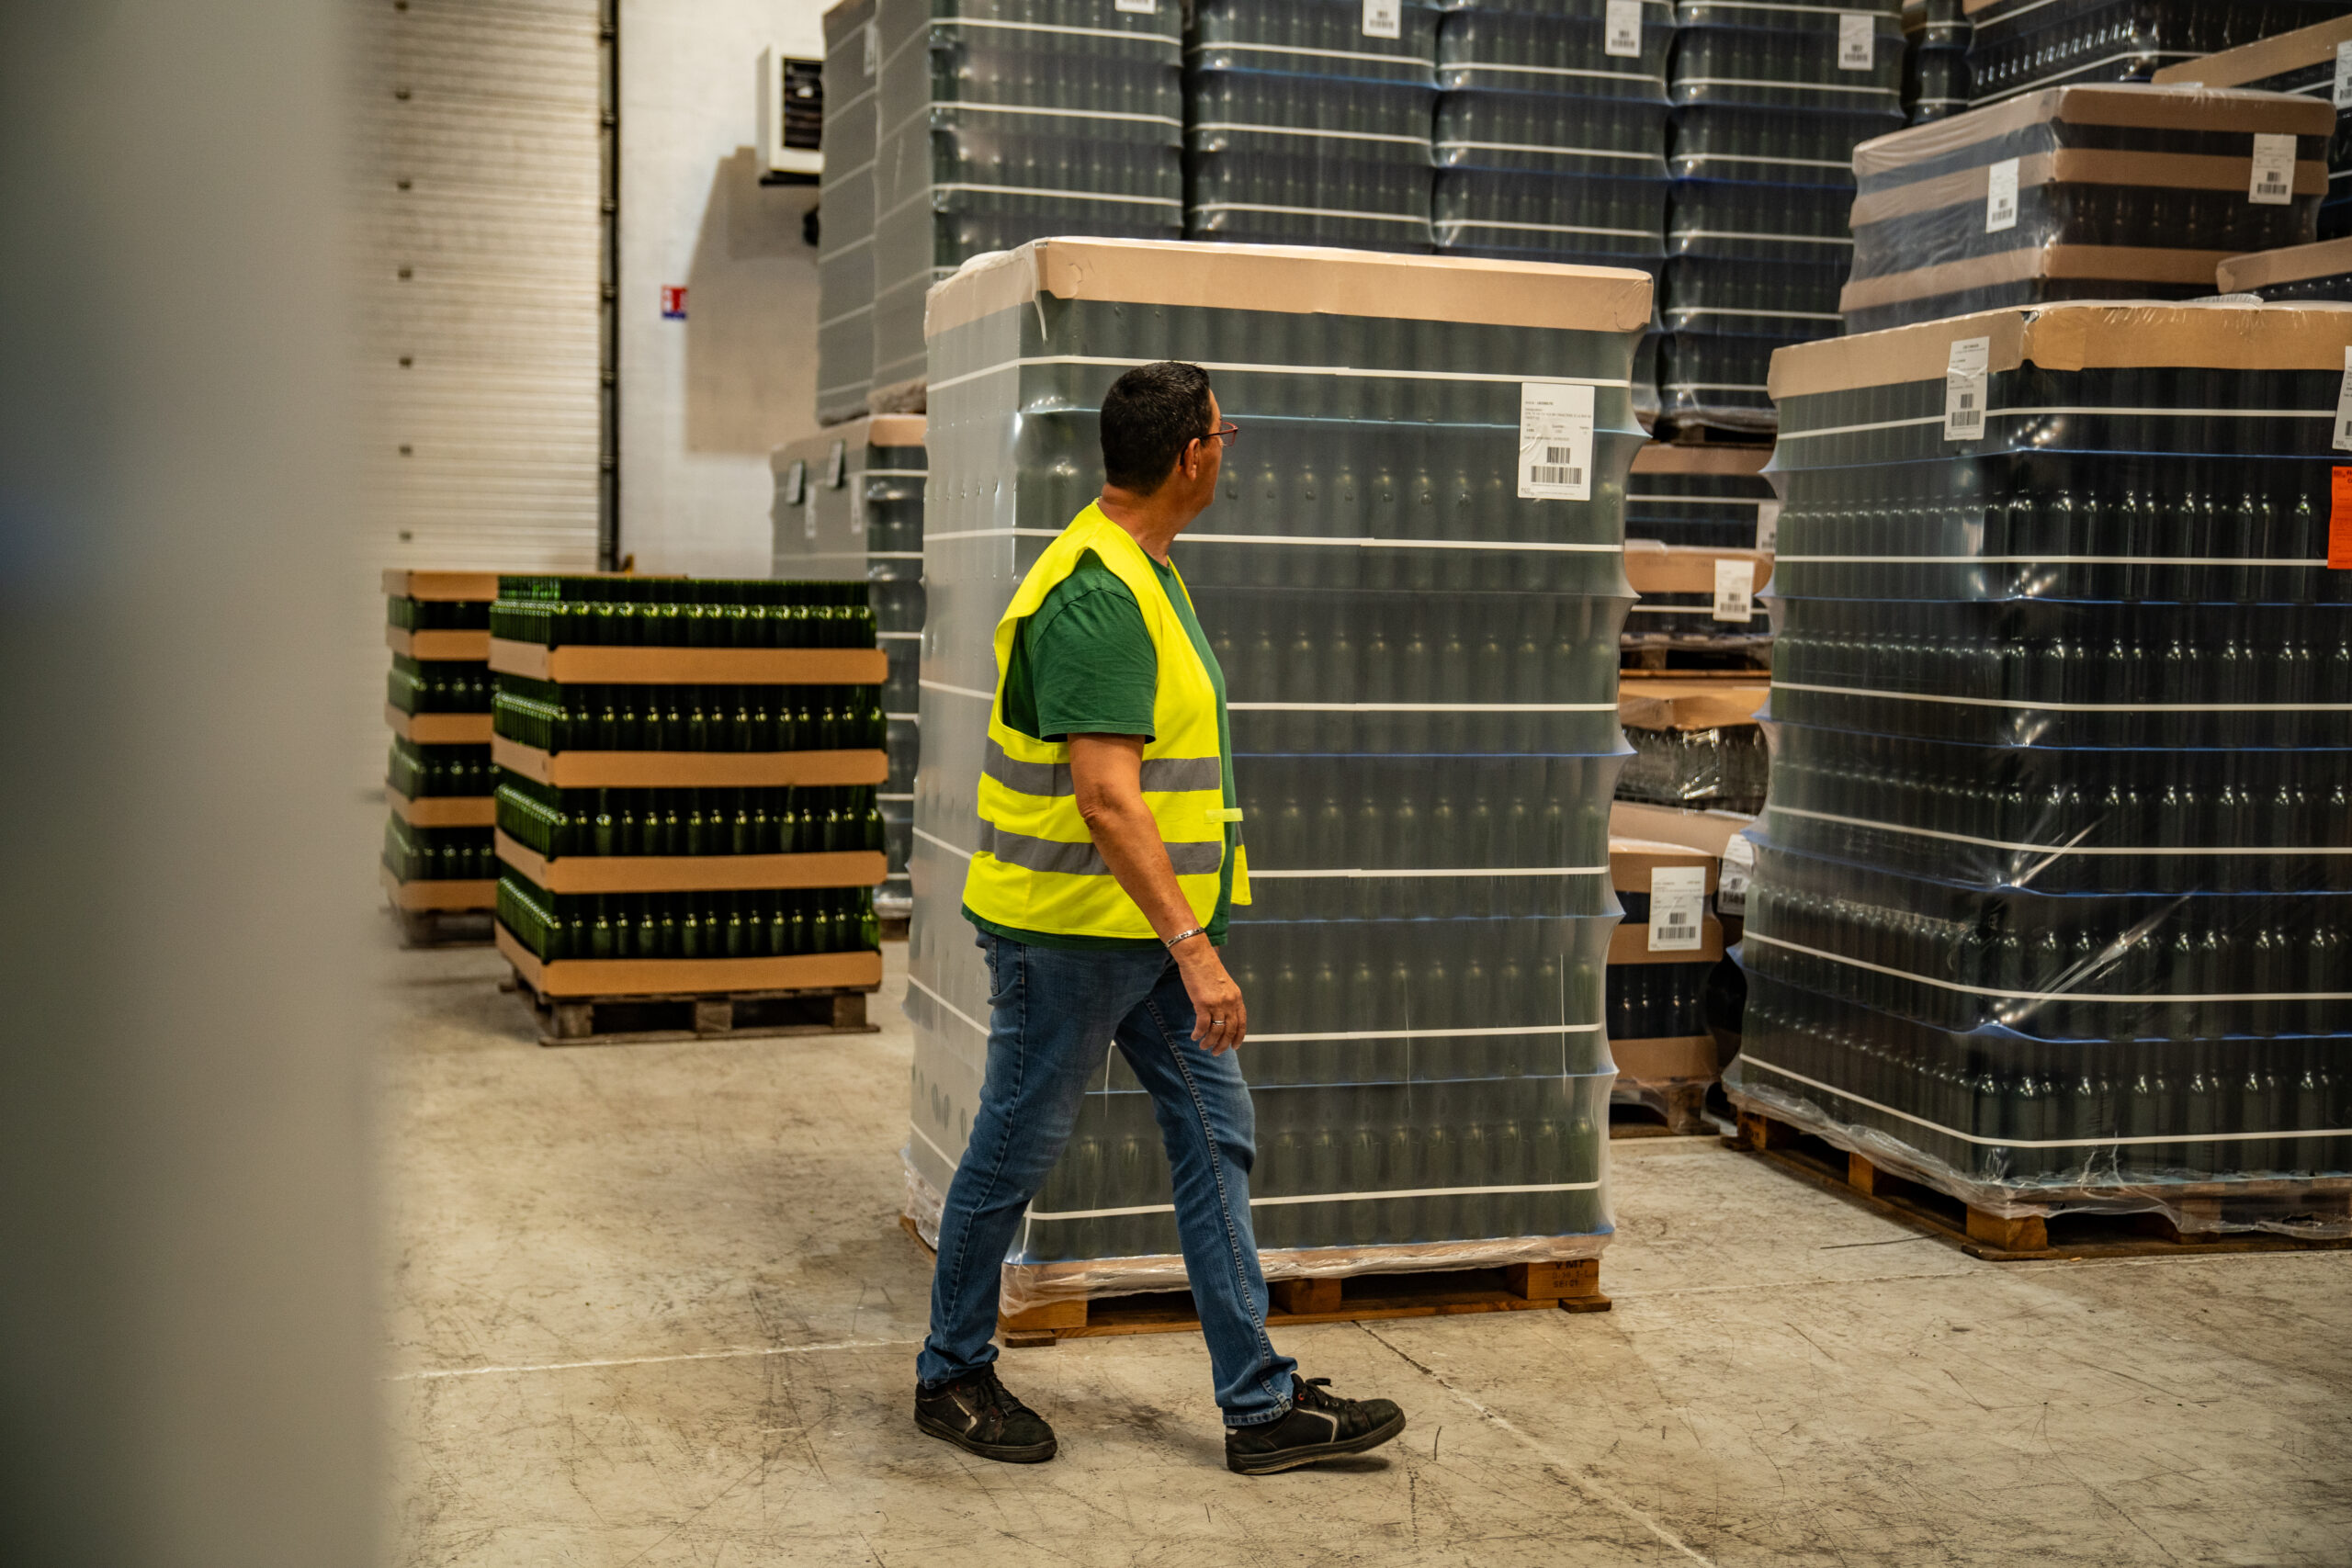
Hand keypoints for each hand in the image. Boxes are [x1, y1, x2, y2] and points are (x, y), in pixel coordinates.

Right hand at [1174, 938, 1245, 1054]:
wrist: (1197, 956)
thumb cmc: (1207, 968)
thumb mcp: (1224, 984)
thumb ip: (1226, 999)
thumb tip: (1221, 1016)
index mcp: (1237, 998)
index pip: (1241, 1023)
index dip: (1238, 1037)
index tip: (1234, 1047)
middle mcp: (1230, 1002)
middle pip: (1230, 1030)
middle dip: (1223, 1045)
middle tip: (1216, 1053)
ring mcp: (1217, 1004)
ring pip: (1216, 1031)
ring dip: (1210, 1042)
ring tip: (1203, 1046)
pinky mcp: (1203, 1003)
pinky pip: (1202, 1025)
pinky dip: (1198, 1034)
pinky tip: (1194, 1036)